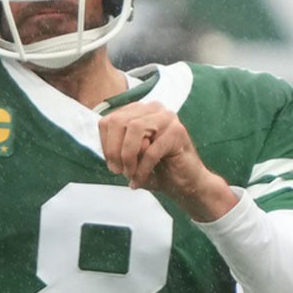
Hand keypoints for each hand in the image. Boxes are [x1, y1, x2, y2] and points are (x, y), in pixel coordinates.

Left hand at [98, 101, 238, 221]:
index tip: (112, 165)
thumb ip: (118, 146)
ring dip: (127, 156)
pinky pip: (151, 149)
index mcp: (139, 111)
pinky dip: (142, 168)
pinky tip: (140, 179)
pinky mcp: (178, 132)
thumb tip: (110, 149)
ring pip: (134, 129)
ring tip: (130, 174)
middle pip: (119, 121)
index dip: (105, 144)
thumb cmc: (158, 170)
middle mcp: (153, 108)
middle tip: (118, 171)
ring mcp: (167, 117)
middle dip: (114, 150)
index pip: (109, 120)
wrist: (187, 184)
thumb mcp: (130, 156)